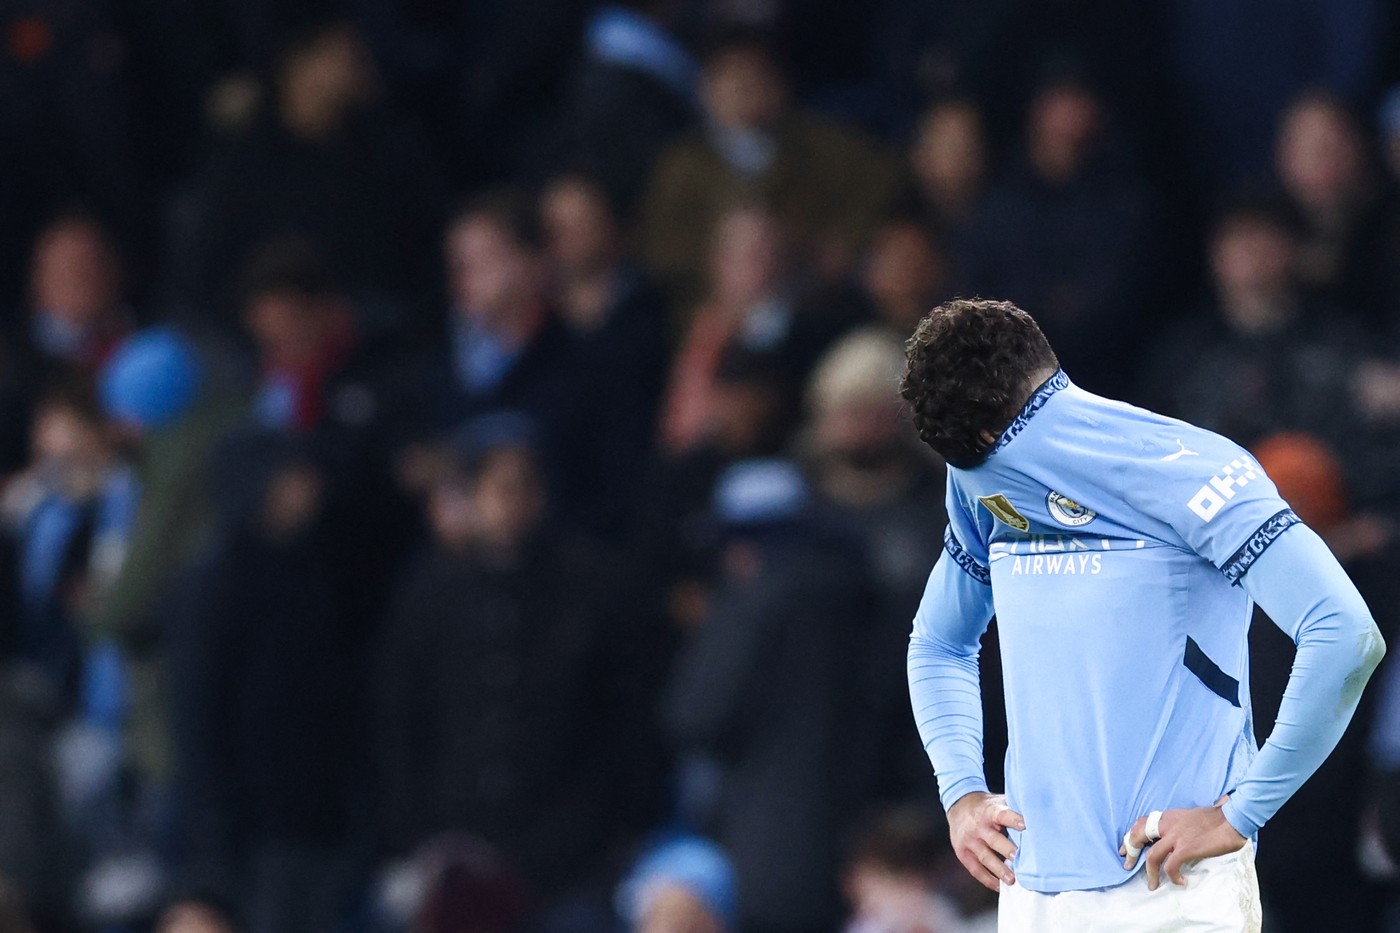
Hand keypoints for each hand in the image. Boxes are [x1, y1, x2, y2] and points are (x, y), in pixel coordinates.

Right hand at [948, 791, 1024, 890]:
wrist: (959, 805)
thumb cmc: (987, 806)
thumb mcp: (998, 801)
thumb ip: (1014, 809)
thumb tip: (1040, 816)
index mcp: (989, 811)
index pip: (1002, 814)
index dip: (1013, 820)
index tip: (1026, 825)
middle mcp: (978, 826)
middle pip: (994, 840)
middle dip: (1007, 850)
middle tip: (1020, 858)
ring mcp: (969, 840)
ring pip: (985, 857)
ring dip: (999, 869)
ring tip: (1012, 880)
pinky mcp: (963, 853)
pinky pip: (975, 869)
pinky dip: (988, 879)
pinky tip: (1000, 886)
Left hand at [1119, 796, 1245, 889]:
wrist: (1232, 818)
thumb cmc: (1216, 818)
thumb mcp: (1189, 817)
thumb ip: (1178, 825)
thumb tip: (1173, 838)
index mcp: (1169, 817)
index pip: (1141, 823)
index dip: (1131, 836)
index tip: (1125, 848)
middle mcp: (1168, 825)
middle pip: (1139, 835)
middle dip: (1131, 851)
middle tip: (1128, 864)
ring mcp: (1176, 837)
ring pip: (1152, 856)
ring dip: (1149, 873)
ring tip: (1152, 884)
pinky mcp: (1187, 848)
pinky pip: (1170, 866)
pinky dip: (1172, 876)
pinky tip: (1180, 881)